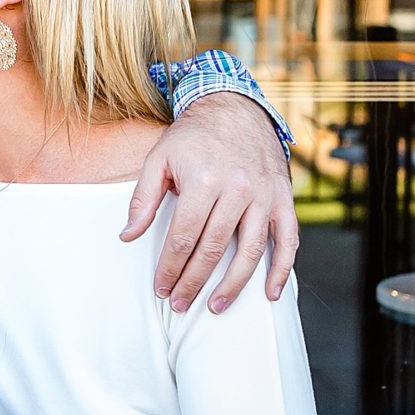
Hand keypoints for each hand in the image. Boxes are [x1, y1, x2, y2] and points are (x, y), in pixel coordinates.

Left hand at [121, 91, 297, 313]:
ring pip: (250, 252)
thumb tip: (127, 236)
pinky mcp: (283, 198)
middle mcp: (236, 189)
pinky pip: (288, 240)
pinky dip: (281, 269)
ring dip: (233, 285)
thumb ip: (143, 198)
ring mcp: (263, 195)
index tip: (161, 287)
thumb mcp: (159, 158)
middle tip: (179, 303)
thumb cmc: (193, 136)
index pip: (183, 237)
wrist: (235, 108)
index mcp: (203, 180)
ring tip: (215, 306)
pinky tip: (269, 293)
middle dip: (193, 282)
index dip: (170, 267)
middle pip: (213, 249)